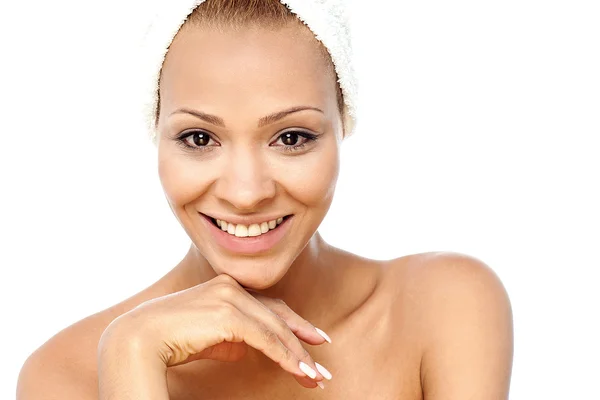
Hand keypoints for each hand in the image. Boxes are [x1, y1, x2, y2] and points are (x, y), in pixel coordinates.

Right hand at [98, 274, 331, 397]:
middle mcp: (231, 287)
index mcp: (226, 289)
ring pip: (275, 329)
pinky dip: (285, 356)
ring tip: (314, 378)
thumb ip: (228, 339)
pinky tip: (299, 371)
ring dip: (298, 355)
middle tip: (321, 369)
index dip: (295, 326)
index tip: (315, 340)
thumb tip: (246, 349)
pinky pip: (265, 338)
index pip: (269, 308)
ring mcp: (230, 297)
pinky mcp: (228, 313)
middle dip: (303, 343)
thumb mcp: (206, 338)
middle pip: (278, 317)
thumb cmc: (168, 340)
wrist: (137, 340)